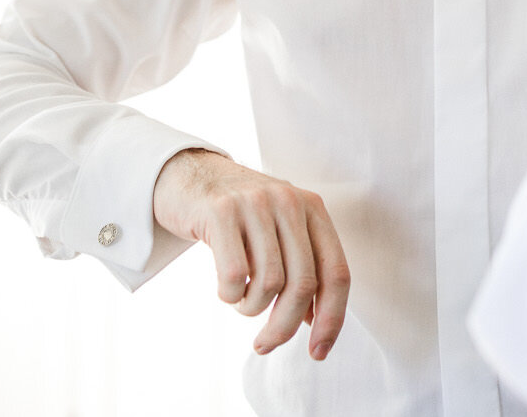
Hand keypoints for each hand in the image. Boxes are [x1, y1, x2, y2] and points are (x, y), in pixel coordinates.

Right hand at [152, 149, 351, 360]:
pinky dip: (230, 296)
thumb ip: (302, 267)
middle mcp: (290, 202)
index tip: (318, 352)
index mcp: (313, 209)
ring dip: (253, 309)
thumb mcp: (279, 231)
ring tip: (241, 302)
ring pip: (270, 284)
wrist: (189, 174)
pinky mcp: (221, 211)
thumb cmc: (239, 216)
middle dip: (285, 326)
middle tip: (265, 344)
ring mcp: (256, 204)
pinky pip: (235, 276)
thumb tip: (316, 322)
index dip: (332, 319)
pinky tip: (226, 290)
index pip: (337, 273)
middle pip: (303, 285)